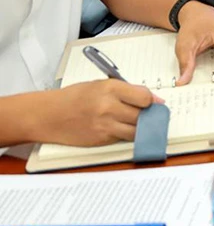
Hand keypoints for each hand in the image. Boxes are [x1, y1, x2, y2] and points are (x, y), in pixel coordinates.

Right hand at [40, 80, 158, 146]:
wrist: (49, 115)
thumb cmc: (75, 97)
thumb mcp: (101, 85)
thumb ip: (127, 91)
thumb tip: (153, 100)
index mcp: (110, 88)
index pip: (144, 97)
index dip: (151, 101)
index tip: (153, 103)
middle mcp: (109, 107)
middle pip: (142, 115)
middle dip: (147, 115)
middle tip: (148, 114)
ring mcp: (105, 125)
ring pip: (136, 130)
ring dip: (140, 128)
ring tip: (137, 122)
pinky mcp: (101, 140)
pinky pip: (123, 138)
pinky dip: (126, 134)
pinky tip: (120, 128)